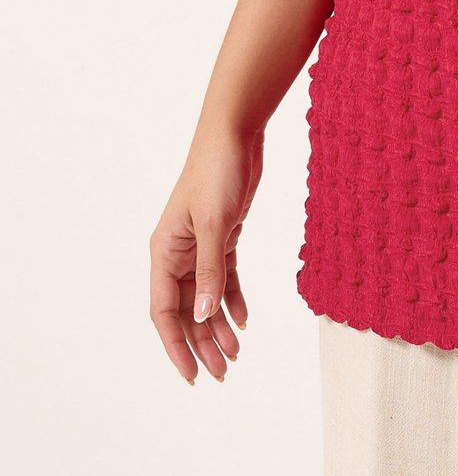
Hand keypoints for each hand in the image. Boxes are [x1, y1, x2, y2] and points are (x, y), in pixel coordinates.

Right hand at [149, 124, 262, 383]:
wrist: (236, 133)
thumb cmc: (217, 172)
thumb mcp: (216, 224)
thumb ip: (210, 271)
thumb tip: (202, 317)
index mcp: (164, 252)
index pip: (164, 311)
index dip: (175, 346)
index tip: (191, 375)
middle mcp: (177, 253)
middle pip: (186, 310)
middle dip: (202, 343)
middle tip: (223, 372)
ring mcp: (200, 245)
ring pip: (206, 297)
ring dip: (218, 325)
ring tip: (236, 354)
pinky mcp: (223, 234)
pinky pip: (224, 276)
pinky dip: (232, 299)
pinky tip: (243, 320)